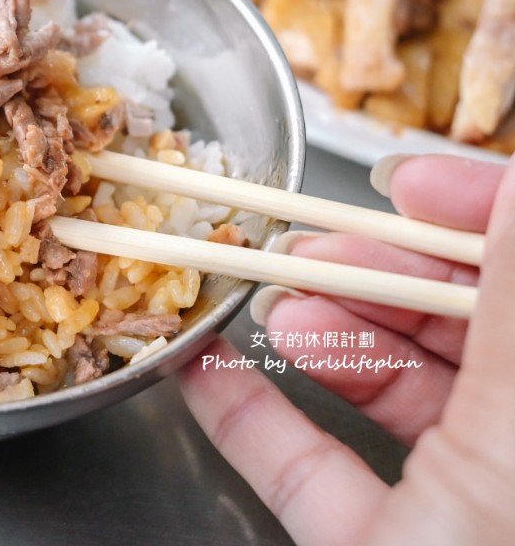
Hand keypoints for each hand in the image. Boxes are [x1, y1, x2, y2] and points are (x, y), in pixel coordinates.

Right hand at [180, 154, 514, 544]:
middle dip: (372, 274)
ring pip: (387, 390)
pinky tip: (206, 367)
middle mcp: (512, 451)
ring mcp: (450, 507)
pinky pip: (309, 469)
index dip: (472, 215)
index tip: (401, 183)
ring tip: (264, 299)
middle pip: (453, 328)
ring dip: (313, 332)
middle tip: (306, 247)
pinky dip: (253, 416)